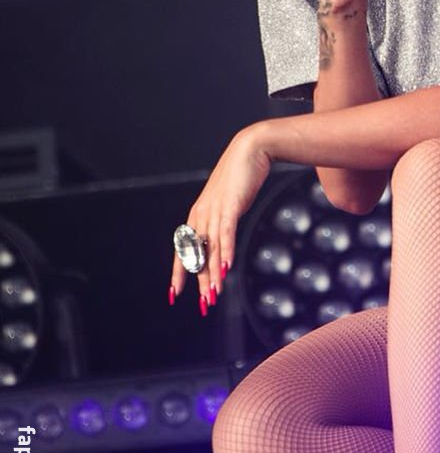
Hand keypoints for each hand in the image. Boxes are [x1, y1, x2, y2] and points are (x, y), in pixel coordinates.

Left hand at [169, 125, 272, 313]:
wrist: (251, 149)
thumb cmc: (241, 176)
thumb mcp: (229, 202)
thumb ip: (224, 221)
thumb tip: (223, 237)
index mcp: (198, 215)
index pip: (185, 249)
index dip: (179, 272)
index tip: (175, 293)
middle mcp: (202, 214)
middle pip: (199, 254)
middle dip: (200, 281)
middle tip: (204, 303)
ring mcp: (215, 210)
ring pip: (211, 248)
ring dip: (212, 273)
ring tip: (214, 294)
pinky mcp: (230, 205)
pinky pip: (226, 233)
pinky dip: (226, 251)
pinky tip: (226, 268)